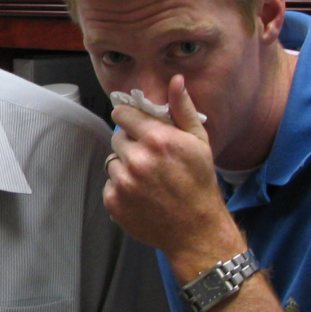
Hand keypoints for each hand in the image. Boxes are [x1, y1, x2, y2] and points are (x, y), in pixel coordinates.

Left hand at [104, 76, 243, 274]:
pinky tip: (143, 195)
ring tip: (150, 180)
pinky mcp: (114, 201)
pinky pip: (110, 184)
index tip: (137, 126)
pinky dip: (122, 188)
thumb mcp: (198, 142)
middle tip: (152, 159)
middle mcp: (137, 159)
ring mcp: (123, 182)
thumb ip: (182, 109)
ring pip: (113, 161)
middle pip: (117, 138)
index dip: (129, 119)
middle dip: (131, 145)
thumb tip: (175, 80)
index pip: (121, 114)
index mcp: (157, 139)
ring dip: (126, 167)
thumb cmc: (200, 183)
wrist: (197, 231)